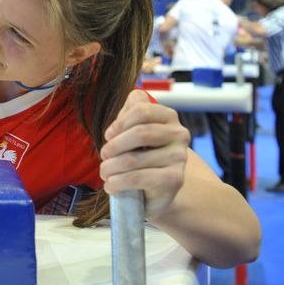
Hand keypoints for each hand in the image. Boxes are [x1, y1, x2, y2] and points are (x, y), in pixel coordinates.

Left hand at [99, 90, 189, 217]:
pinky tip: (110, 185)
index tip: (108, 135)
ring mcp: (179, 157)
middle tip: (104, 155)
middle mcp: (179, 134)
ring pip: (134, 159)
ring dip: (110, 167)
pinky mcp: (174, 179)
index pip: (141, 109)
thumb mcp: (134, 129)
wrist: (156, 189)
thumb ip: (132, 110)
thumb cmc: (141, 154)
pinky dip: (117, 182)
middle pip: (140, 133)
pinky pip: (138, 178)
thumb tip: (134, 95)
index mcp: (168, 116)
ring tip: (104, 172)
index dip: (119, 123)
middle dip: (114, 146)